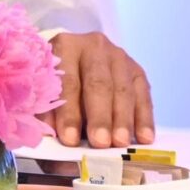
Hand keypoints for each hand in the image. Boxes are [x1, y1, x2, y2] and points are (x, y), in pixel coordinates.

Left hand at [46, 32, 154, 148]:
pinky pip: (143, 96)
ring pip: (123, 91)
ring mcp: (118, 57)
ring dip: (122, 120)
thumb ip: (47, 112)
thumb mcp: (46, 92)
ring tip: (119, 143)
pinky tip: (144, 138)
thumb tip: (49, 138)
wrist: (77, 62)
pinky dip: (144, 119)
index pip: (66, 82)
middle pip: (98, 84)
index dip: (68, 112)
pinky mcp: (137, 71)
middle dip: (99, 117)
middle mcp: (93, 47)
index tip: (69, 139)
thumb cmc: (56, 82)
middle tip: (100, 142)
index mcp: (63, 46)